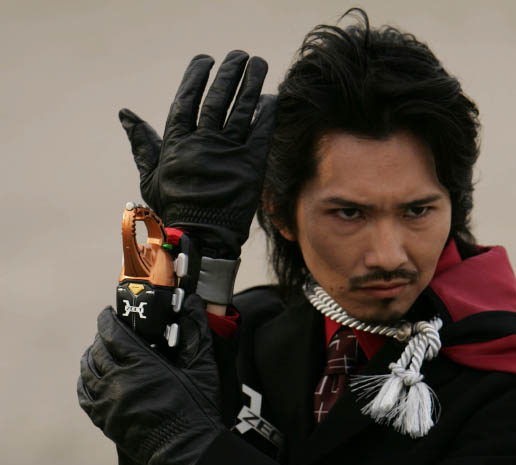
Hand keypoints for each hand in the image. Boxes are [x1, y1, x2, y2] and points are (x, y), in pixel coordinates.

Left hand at [78, 294, 223, 464]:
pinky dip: (85, 382)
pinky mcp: (104, 420)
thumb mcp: (202, 368)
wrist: (187, 451)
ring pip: (87, 371)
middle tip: (110, 334)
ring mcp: (108, 402)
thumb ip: (195, 332)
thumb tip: (192, 303)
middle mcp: (118, 381)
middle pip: (97, 350)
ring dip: (91, 358)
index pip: (111, 332)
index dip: (108, 319)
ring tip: (98, 353)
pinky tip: (92, 377)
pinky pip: (84, 395)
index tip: (110, 313)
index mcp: (141, 364)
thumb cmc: (197, 410)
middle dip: (101, 338)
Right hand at [119, 51, 275, 258]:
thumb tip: (126, 114)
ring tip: (257, 64)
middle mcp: (202, 143)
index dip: (197, 77)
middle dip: (229, 74)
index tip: (206, 60)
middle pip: (217, 98)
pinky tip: (271, 98)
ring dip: (250, 84)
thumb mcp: (151, 175)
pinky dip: (266, 114)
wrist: (200, 239)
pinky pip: (260, 133)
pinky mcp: (249, 167)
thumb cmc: (173, 209)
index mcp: (177, 142)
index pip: (188, 99)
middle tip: (239, 56)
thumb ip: (143, 143)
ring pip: (240, 109)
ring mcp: (227, 153)